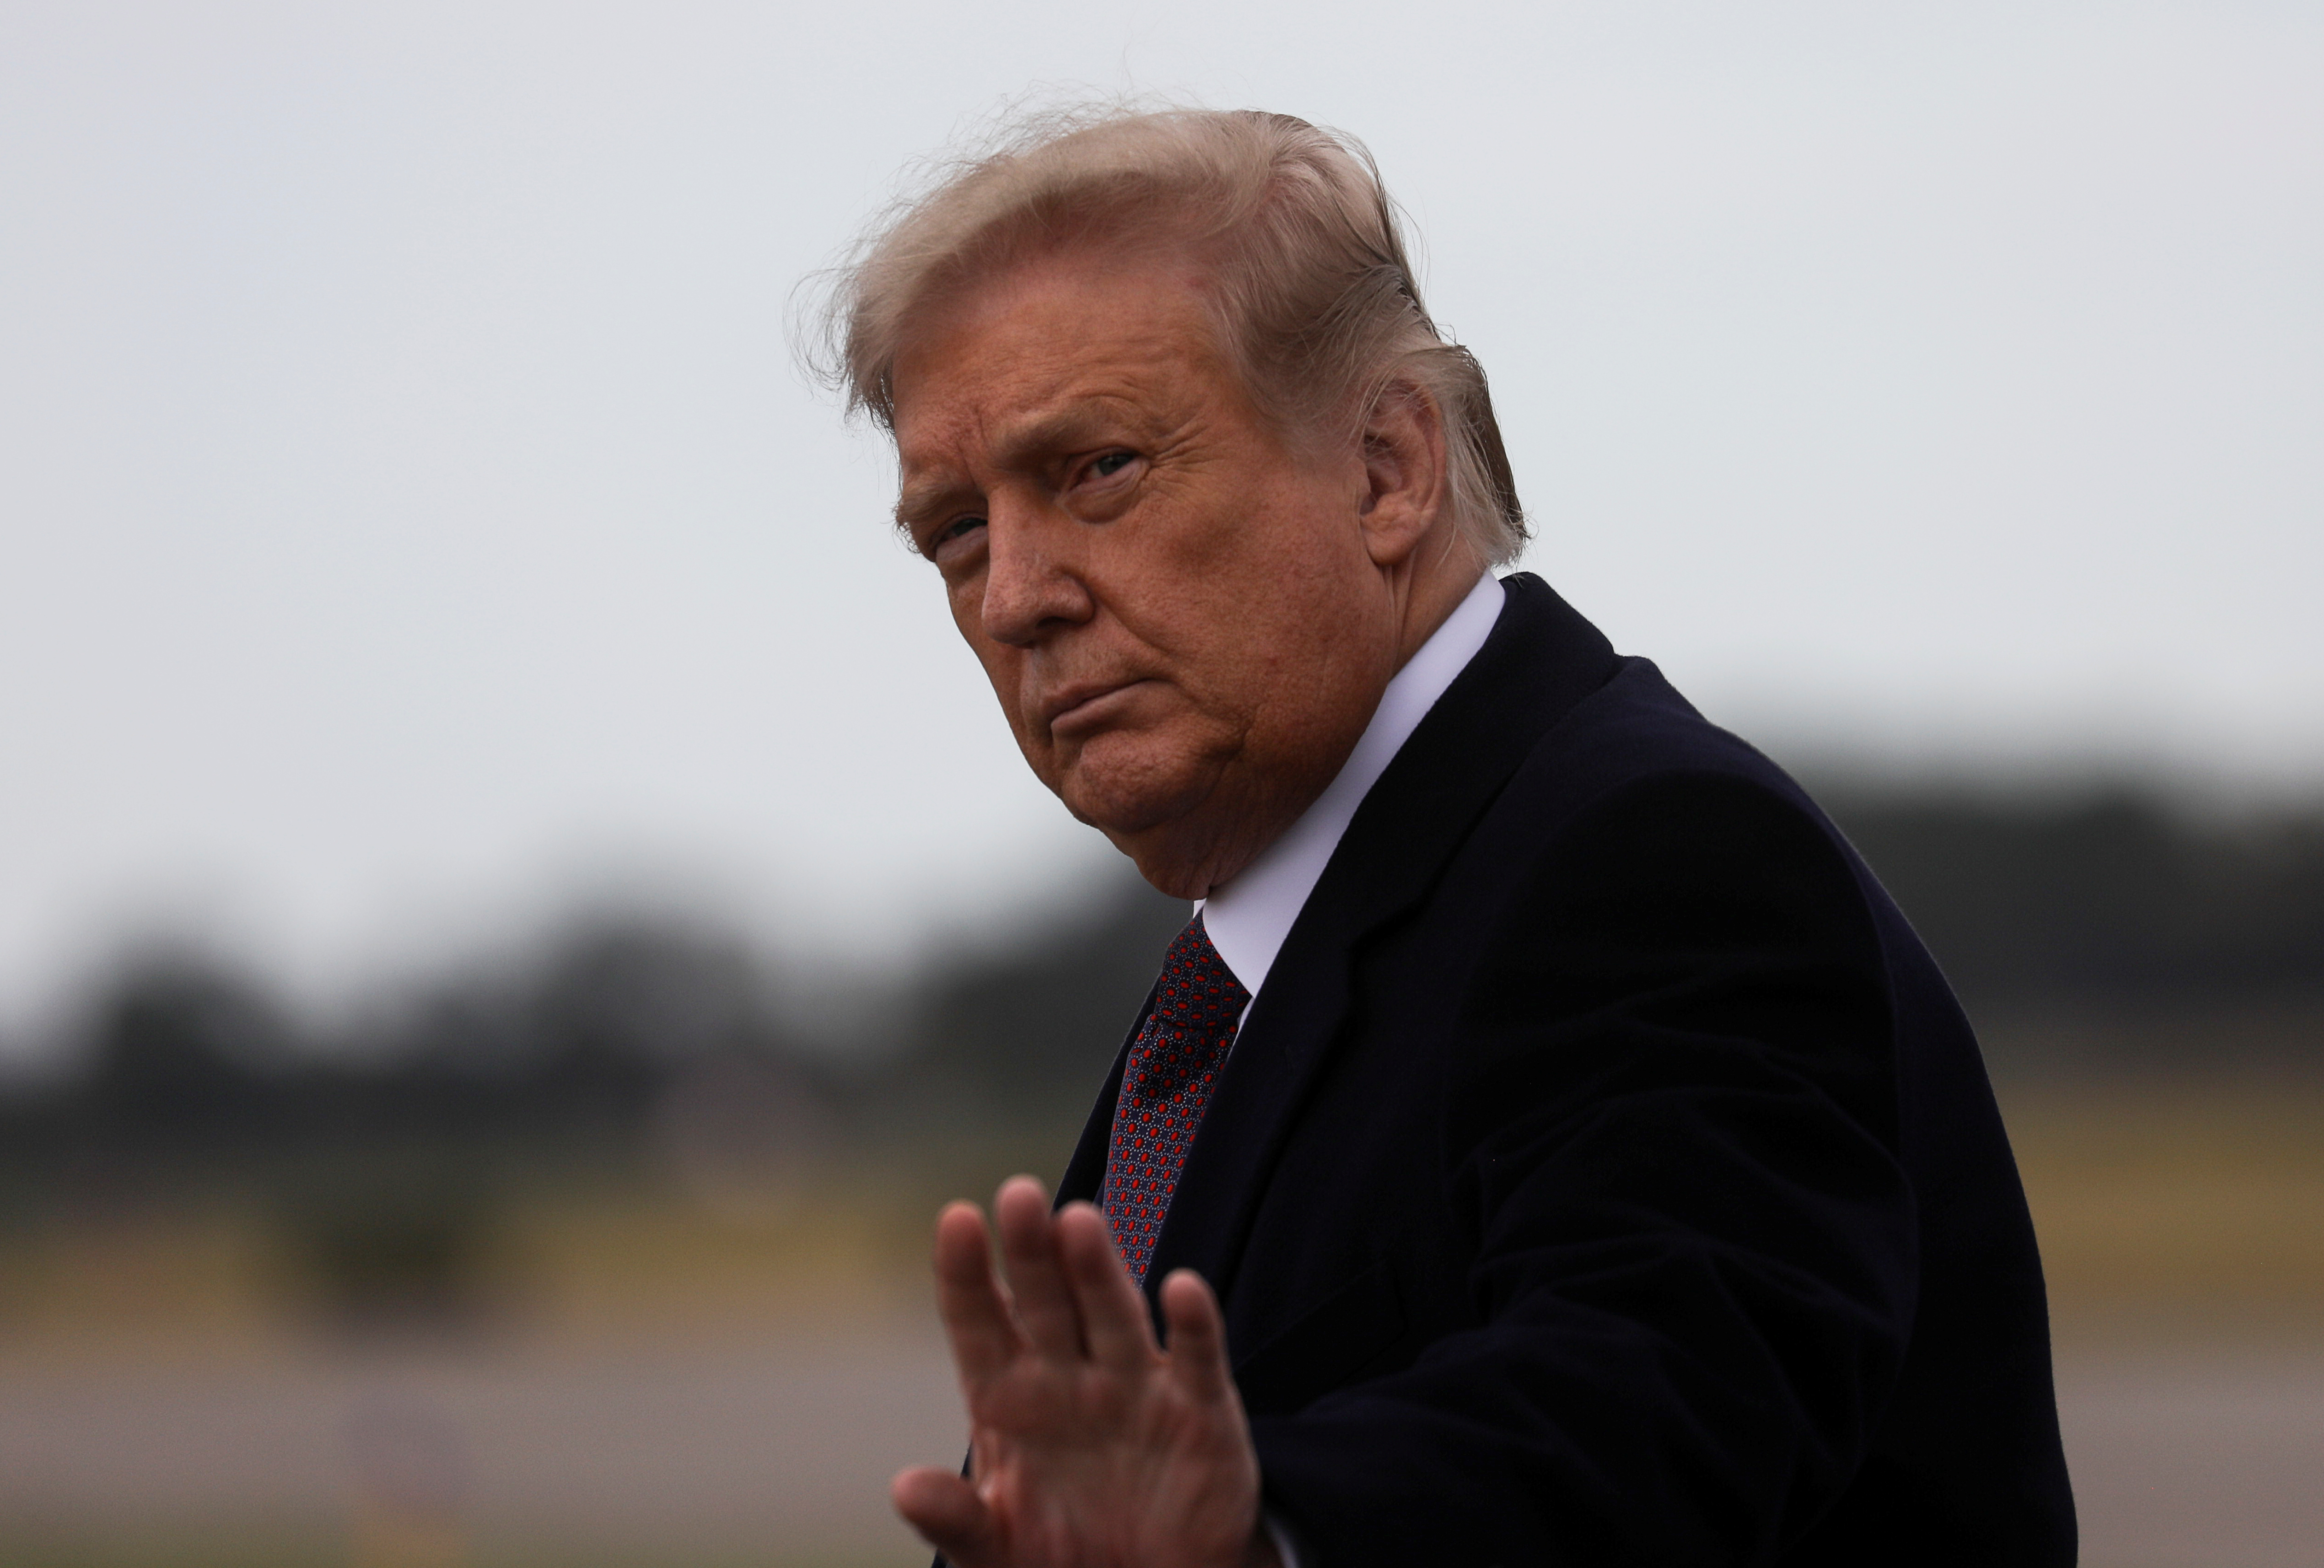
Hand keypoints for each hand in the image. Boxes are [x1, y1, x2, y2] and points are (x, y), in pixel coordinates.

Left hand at [893, 1175, 1281, 1567]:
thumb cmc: (1064, 1560)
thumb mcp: (998, 1550)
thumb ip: (956, 1520)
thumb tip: (904, 1488)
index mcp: (1009, 1399)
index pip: (979, 1321)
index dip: (966, 1272)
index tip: (957, 1220)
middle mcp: (1069, 1376)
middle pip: (1046, 1300)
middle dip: (1033, 1251)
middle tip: (1019, 1194)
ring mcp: (1135, 1386)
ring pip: (1113, 1314)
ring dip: (1098, 1270)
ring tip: (1079, 1222)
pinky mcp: (1200, 1410)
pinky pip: (1197, 1359)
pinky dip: (1194, 1324)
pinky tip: (1181, 1287)